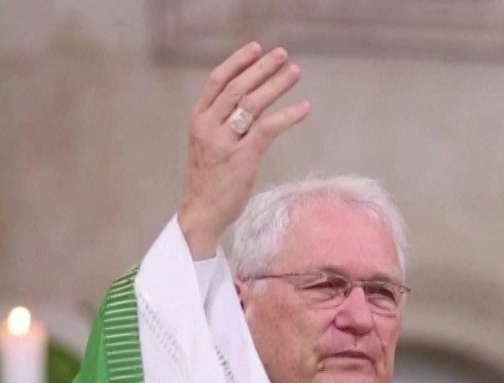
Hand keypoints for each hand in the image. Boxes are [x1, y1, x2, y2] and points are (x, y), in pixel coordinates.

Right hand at [177, 42, 310, 257]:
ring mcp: (225, 142)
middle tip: (282, 54)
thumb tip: (246, 100)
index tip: (256, 48)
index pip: (217, 81)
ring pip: (252, 104)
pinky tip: (304, 107)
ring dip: (277, 85)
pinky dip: (288, 115)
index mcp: (198, 119)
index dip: (237, 62)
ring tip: (295, 72)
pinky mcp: (243, 158)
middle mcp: (209, 126)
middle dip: (261, 68)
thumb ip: (220, 122)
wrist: (201, 212)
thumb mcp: (207, 144)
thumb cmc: (208, 179)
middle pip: (237, 87)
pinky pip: (268, 129)